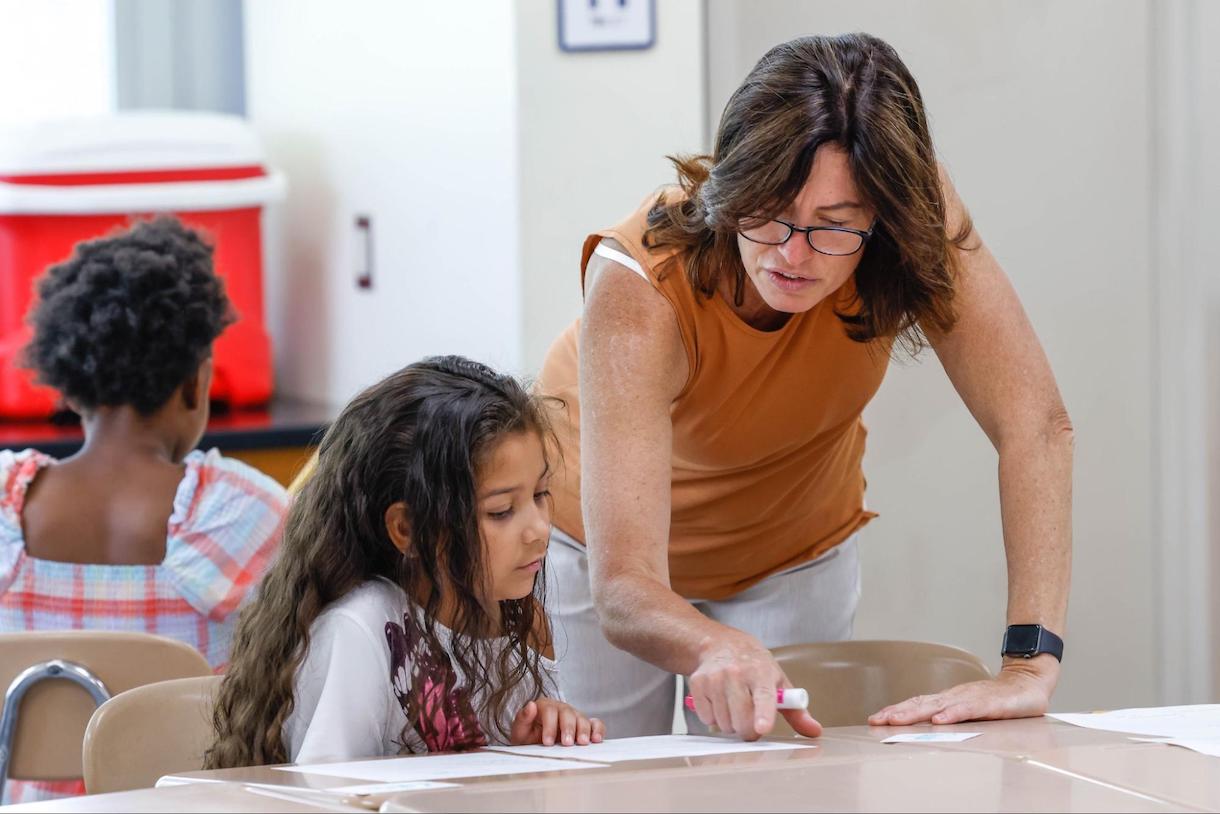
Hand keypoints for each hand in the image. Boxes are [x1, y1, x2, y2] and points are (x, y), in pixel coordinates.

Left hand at [509, 698, 605, 745]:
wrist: (535, 746)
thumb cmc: (527, 737)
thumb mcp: (520, 730)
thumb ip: (523, 718)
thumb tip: (530, 705)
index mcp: (544, 706)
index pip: (550, 711)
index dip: (550, 726)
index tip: (547, 742)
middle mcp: (561, 708)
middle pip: (568, 713)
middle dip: (568, 728)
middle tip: (567, 743)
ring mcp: (575, 716)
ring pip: (582, 718)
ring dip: (583, 730)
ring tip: (582, 743)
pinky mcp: (585, 725)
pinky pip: (595, 724)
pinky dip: (598, 730)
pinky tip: (596, 739)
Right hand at [687, 632, 821, 740]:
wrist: (720, 644)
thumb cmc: (753, 665)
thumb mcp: (778, 681)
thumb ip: (796, 709)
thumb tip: (814, 730)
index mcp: (761, 672)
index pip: (763, 696)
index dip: (763, 714)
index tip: (762, 727)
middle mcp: (736, 673)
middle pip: (741, 718)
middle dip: (748, 730)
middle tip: (752, 723)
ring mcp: (715, 678)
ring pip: (724, 722)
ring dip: (731, 724)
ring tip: (735, 708)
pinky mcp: (698, 683)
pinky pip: (707, 717)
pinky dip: (714, 717)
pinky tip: (720, 703)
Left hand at [867, 654, 1059, 725]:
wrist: (1028, 682)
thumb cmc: (998, 700)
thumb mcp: (970, 710)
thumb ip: (951, 716)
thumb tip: (926, 726)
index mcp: (949, 699)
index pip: (917, 703)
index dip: (896, 710)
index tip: (875, 718)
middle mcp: (955, 696)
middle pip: (920, 703)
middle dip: (897, 712)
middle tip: (876, 720)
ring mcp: (970, 698)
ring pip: (938, 706)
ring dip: (915, 713)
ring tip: (896, 720)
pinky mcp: (989, 704)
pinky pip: (967, 710)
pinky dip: (951, 715)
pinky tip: (939, 721)